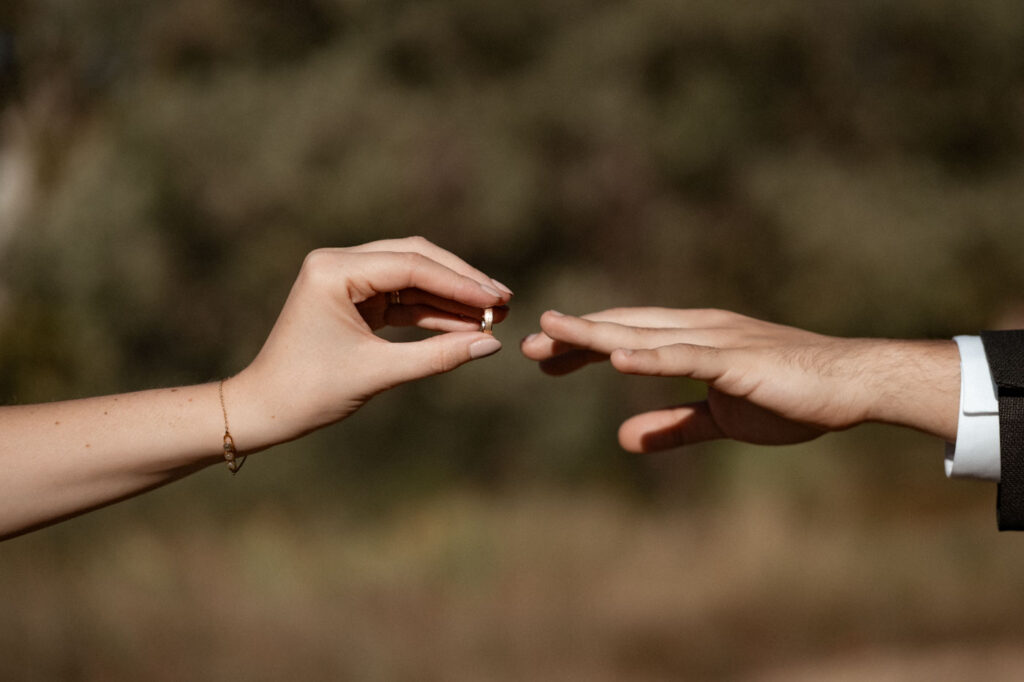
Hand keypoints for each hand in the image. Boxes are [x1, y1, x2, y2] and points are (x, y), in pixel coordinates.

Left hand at [230, 237, 511, 450]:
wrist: (266, 410)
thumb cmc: (310, 391)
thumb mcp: (379, 372)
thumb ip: (438, 355)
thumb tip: (492, 345)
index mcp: (334, 270)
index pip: (411, 265)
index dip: (460, 284)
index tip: (498, 300)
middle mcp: (338, 263)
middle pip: (415, 259)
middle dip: (461, 283)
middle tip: (504, 301)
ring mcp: (346, 278)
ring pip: (413, 277)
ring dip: (451, 297)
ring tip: (494, 316)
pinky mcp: (354, 298)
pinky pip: (402, 297)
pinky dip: (432, 310)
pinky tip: (466, 325)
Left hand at [521, 308, 958, 451]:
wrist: (852, 384)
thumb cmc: (791, 395)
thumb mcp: (720, 419)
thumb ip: (673, 425)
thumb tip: (623, 438)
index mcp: (693, 339)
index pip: (627, 338)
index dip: (585, 345)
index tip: (546, 358)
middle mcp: (697, 330)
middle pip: (624, 330)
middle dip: (575, 337)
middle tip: (529, 346)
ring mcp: (716, 340)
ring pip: (644, 336)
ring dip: (595, 335)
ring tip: (551, 334)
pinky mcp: (737, 359)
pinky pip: (686, 358)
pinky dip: (650, 358)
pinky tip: (614, 359)